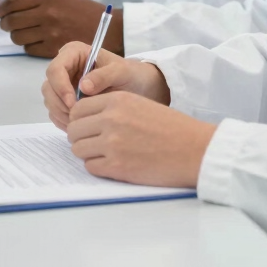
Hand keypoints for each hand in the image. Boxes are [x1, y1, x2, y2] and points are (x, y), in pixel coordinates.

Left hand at [0, 0, 123, 58]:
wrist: (107, 29)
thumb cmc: (81, 10)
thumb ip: (36, 0)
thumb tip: (9, 6)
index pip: (12, 2)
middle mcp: (47, 13)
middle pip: (11, 21)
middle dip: (5, 23)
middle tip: (7, 24)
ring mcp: (50, 33)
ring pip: (17, 37)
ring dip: (16, 35)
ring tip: (25, 32)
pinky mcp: (53, 49)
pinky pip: (28, 50)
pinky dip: (28, 46)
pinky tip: (37, 41)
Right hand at [42, 41, 169, 128]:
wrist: (136, 87)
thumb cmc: (129, 74)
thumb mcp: (121, 72)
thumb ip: (104, 76)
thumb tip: (83, 86)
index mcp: (74, 52)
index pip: (55, 69)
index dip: (60, 87)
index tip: (73, 103)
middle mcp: (65, 66)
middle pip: (49, 87)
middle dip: (60, 104)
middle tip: (78, 118)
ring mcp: (63, 84)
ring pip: (50, 101)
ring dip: (62, 114)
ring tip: (82, 122)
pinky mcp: (64, 100)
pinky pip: (55, 113)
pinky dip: (64, 121)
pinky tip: (80, 124)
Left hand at [67, 92, 214, 188]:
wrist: (192, 148)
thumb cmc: (170, 127)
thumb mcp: (140, 104)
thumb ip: (112, 108)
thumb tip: (85, 120)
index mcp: (117, 100)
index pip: (78, 108)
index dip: (80, 119)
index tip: (87, 126)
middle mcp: (111, 119)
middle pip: (74, 130)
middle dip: (80, 137)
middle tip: (93, 142)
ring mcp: (112, 143)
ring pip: (78, 149)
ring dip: (87, 153)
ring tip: (104, 153)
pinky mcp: (116, 166)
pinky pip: (90, 167)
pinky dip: (97, 167)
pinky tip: (113, 164)